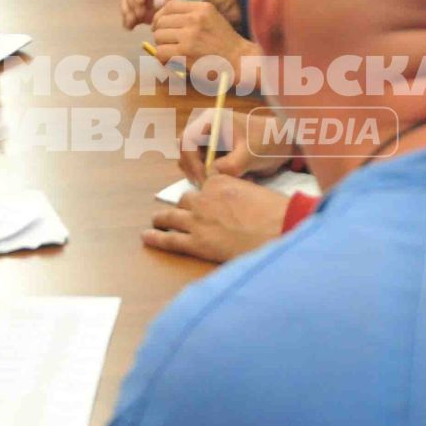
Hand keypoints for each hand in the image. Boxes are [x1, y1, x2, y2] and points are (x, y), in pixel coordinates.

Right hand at [121, 0, 210, 28]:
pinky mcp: (145, 11)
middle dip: (132, 1)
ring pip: (128, 0)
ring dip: (127, 10)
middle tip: (138, 15)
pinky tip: (130, 27)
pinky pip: (131, 12)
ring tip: (132, 23)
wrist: (208, 11)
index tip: (141, 2)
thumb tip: (155, 1)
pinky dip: (128, 19)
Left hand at [144, 175, 288, 262]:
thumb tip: (241, 204)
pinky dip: (156, 238)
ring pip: (171, 217)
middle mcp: (203, 198)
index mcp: (219, 182)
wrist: (278, 230)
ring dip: (162, 219)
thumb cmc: (276, 212)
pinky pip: (169, 240)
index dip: (205, 195)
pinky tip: (147, 236)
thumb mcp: (257, 192)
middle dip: (185, 207)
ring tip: (156, 221)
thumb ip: (241, 194)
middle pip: (186, 201)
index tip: (206, 200)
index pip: (204, 186)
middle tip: (182, 212)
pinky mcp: (196, 243)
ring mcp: (197, 220)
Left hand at [152, 0, 260, 90]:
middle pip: (161, 21)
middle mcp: (195, 18)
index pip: (170, 5)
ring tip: (170, 50)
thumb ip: (192, 11)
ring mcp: (189, 35)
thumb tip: (163, 13)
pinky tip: (170, 60)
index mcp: (202, 7)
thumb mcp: (212, 17)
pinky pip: (161, 51)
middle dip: (159, 31)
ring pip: (159, 36)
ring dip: (161, 45)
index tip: (162, 24)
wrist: (238, 60)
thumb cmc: (224, 41)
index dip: (161, 15)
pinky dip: (162, 57)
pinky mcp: (185, 52)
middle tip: (165, 40)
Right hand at [179, 107, 294, 183]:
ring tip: (226, 180)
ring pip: (194, 164)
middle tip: (208, 186)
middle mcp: (207, 131)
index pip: (187, 141)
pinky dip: (216, 178)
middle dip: (196, 171)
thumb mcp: (250, 153)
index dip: (191, 161)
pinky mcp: (216, 156)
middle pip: (186, 153)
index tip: (203, 179)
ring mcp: (210, 144)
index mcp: (211, 121)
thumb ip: (230, 165)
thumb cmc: (268, 140)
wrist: (284, 143)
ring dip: (206, 176)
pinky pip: (206, 170)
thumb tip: (210, 177)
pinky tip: (236, 177)